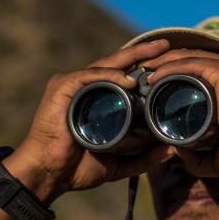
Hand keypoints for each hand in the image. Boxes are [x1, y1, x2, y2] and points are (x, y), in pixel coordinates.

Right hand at [9, 40, 173, 201]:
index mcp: (97, 100)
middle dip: (143, 54)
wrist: (49, 174)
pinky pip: (88, 76)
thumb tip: (170, 151)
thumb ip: (143, 159)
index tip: (170, 64)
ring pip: (106, 66)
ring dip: (131, 57)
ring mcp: (72, 85)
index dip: (145, 69)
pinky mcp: (61, 88)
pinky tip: (128, 80)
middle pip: (117, 66)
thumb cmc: (76, 168)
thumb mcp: (118, 164)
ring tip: (156, 51)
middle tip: (166, 45)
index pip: (124, 78)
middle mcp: (85, 88)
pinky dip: (108, 76)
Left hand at [140, 49, 218, 177]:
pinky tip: (155, 75)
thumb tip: (177, 154)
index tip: (165, 85)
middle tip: (150, 75)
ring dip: (167, 63)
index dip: (187, 75)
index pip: (211, 72)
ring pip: (193, 57)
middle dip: (172, 64)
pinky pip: (192, 64)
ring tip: (147, 72)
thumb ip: (200, 157)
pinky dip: (171, 68)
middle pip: (200, 60)